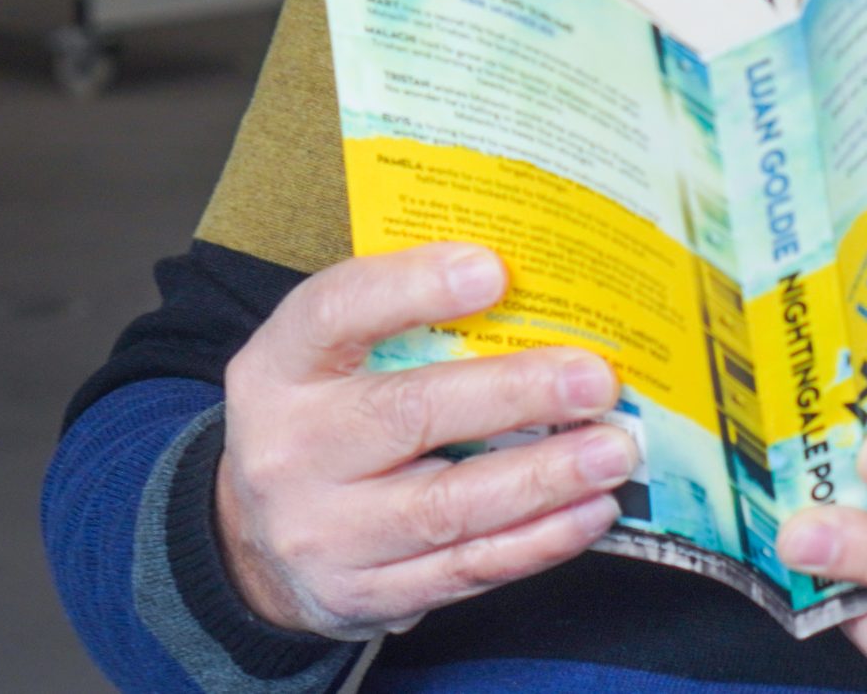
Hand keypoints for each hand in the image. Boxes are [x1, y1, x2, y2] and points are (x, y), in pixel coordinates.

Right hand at [215, 242, 638, 639]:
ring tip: (615, 451)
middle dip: (516, 395)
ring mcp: (323, 533)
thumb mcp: (337, 358)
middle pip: (409, 414)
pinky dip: (539, 541)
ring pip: (447, 506)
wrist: (250, 541)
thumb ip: (414, 320)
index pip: (335, 312)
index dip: (412, 287)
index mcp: (281, 368)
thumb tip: (544, 283)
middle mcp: (291, 451)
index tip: (494, 271)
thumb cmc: (332, 417)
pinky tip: (593, 510)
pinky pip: (464, 569)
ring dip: (546, 478)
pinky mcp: (362, 595)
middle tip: (596, 381)